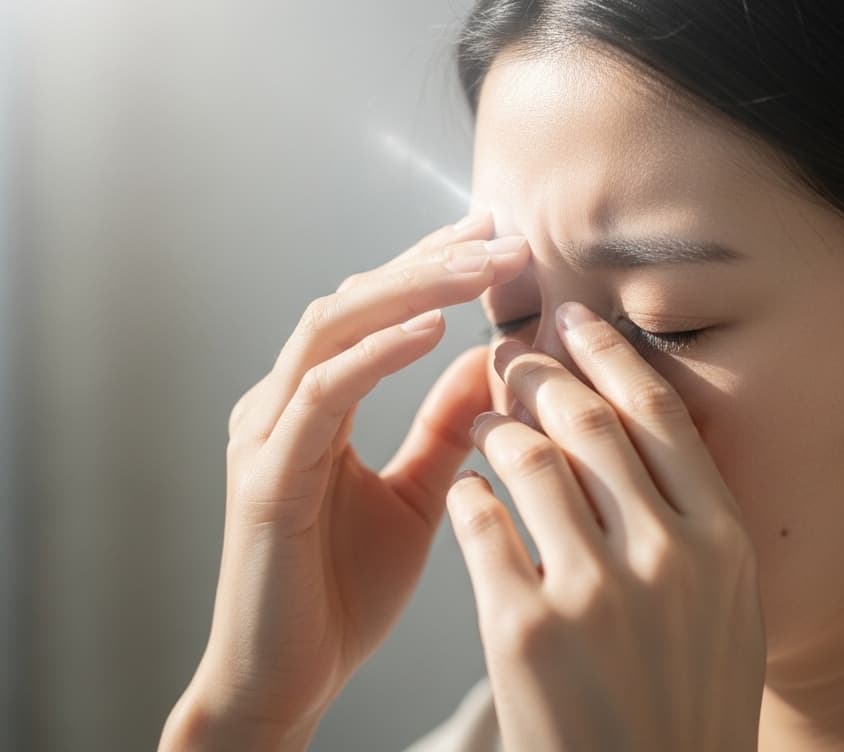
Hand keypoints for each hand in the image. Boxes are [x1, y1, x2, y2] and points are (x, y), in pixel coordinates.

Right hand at [160, 210, 530, 749]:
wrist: (288, 681)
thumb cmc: (343, 593)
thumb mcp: (418, 494)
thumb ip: (445, 427)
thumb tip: (488, 362)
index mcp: (315, 404)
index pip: (376, 309)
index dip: (434, 265)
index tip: (500, 234)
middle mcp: (282, 404)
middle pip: (355, 300)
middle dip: (433, 261)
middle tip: (504, 233)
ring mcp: (267, 436)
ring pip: (333, 329)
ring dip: (411, 290)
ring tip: (480, 264)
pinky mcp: (267, 479)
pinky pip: (322, 396)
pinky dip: (376, 355)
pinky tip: (431, 329)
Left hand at [445, 301, 766, 751]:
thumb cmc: (691, 704)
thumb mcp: (728, 608)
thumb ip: (701, 523)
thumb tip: (657, 435)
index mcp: (723, 542)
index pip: (659, 415)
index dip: (611, 355)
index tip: (577, 319)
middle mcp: (665, 555)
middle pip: (591, 422)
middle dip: (542, 372)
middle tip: (512, 354)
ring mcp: (594, 591)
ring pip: (529, 460)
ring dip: (498, 426)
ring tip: (484, 420)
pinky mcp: (526, 630)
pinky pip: (482, 525)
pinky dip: (470, 496)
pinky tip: (467, 493)